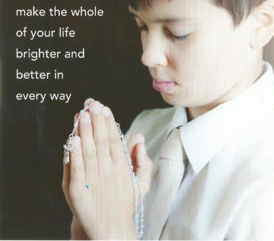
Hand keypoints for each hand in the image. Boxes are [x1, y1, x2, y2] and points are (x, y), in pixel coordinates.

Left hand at [62, 99, 152, 239]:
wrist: (111, 231)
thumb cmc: (125, 204)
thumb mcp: (141, 183)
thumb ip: (142, 160)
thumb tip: (139, 136)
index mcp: (122, 168)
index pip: (115, 140)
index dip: (108, 122)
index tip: (104, 107)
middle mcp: (109, 172)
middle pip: (101, 141)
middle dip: (96, 120)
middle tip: (91, 103)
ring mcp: (94, 181)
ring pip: (89, 151)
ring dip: (85, 131)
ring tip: (82, 114)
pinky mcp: (79, 191)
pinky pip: (77, 168)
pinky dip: (75, 153)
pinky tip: (73, 138)